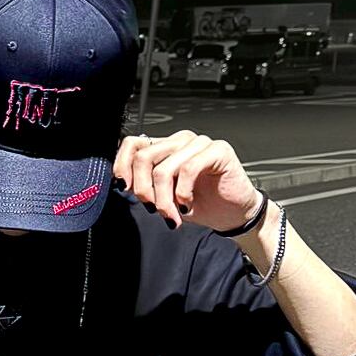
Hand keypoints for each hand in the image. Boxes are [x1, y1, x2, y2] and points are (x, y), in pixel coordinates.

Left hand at [112, 131, 260, 230]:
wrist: (232, 214)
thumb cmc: (201, 204)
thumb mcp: (164, 196)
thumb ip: (146, 185)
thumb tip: (123, 184)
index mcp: (165, 146)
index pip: (133, 144)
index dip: (123, 166)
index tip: (125, 188)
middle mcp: (180, 140)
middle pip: (144, 157)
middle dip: (143, 190)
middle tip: (152, 209)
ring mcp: (199, 143)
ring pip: (163, 168)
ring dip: (164, 199)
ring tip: (172, 215)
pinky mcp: (218, 150)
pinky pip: (188, 169)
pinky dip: (183, 193)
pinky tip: (187, 205)